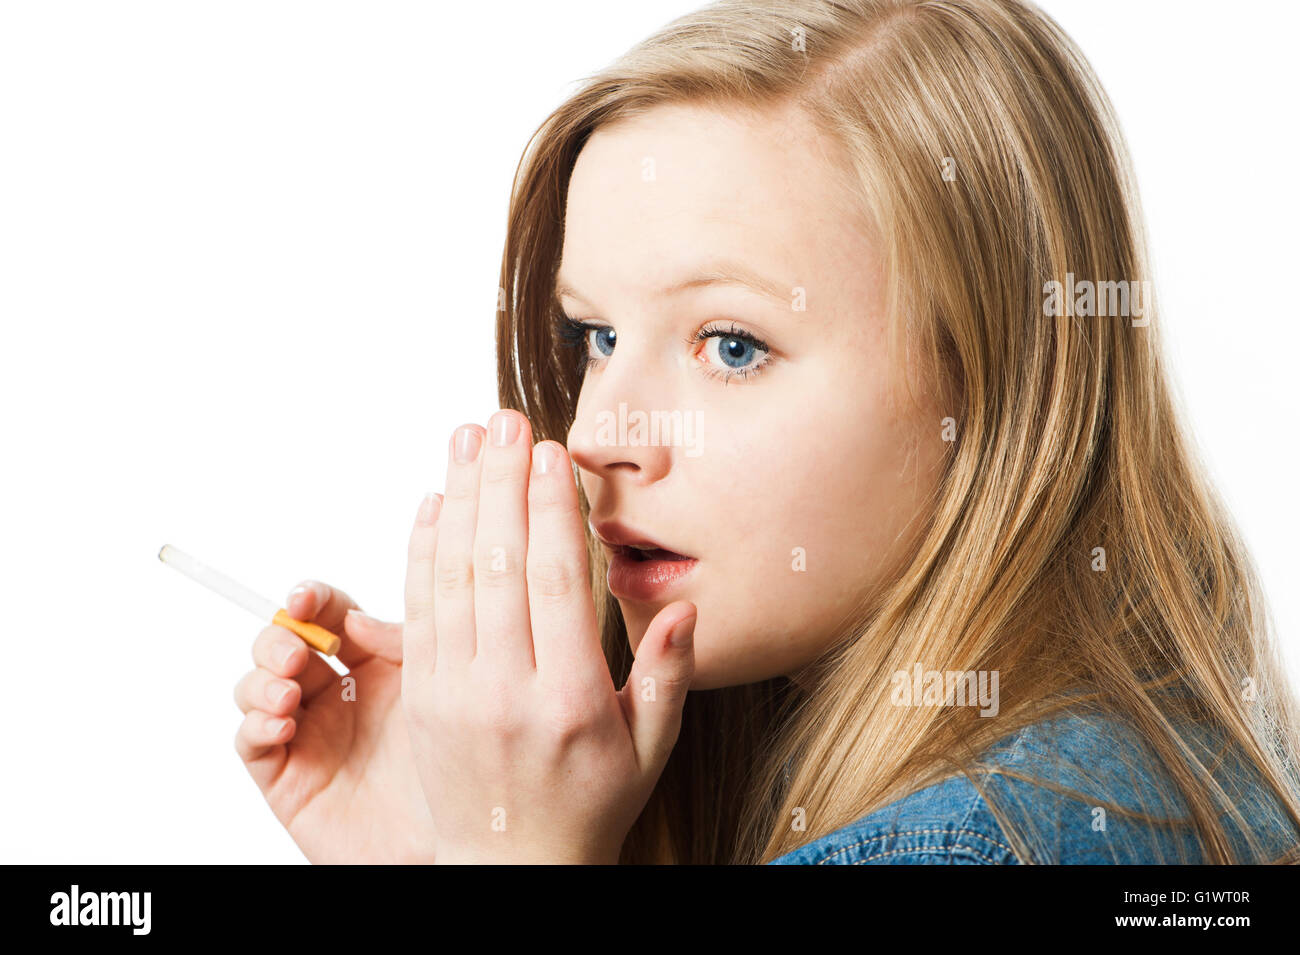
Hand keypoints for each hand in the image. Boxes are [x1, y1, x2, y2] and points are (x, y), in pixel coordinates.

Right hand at [233, 581, 437, 862]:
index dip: (310, 600)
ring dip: (260, 680)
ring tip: (289, 693)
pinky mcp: (287, 777)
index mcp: (369, 664)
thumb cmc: (451, 761)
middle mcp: (333, 694)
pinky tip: (281, 725)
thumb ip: (397, 644)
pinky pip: (250, 742)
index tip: (304, 598)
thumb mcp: (430, 686)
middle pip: (280, 644)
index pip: (326, 615)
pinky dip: (256, 725)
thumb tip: (353, 619)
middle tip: (297, 654)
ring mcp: (306, 734)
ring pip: (254, 687)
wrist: (452, 837)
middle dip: (277, 640)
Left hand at [402, 412, 696, 863]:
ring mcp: (455, 694)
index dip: (549, 509)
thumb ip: (668, 676)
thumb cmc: (587, 806)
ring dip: (457, 500)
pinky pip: (417, 609)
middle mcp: (505, 691)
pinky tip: (433, 502)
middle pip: (496, 564)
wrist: (510, 870)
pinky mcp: (424, 697)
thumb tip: (687, 607)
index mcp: (569, 701)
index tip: (549, 453)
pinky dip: (422, 549)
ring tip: (465, 440)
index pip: (554, 584)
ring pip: (451, 577)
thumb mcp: (650, 750)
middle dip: (499, 482)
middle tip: (504, 420)